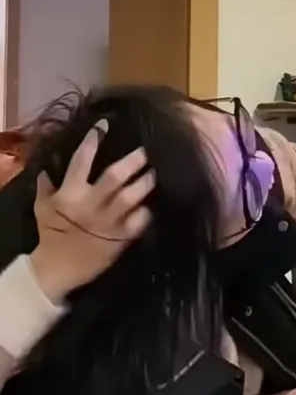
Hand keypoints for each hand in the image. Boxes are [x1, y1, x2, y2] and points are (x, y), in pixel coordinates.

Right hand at [29, 122, 153, 301]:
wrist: (60, 268)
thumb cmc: (51, 236)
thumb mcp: (42, 208)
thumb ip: (46, 188)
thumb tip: (46, 169)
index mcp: (71, 194)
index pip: (81, 161)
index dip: (92, 141)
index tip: (104, 126)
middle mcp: (92, 204)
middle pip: (115, 177)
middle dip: (132, 161)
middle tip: (144, 151)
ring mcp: (110, 221)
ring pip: (132, 197)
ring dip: (145, 183)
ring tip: (154, 173)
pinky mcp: (123, 237)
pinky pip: (140, 220)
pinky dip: (147, 210)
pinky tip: (152, 204)